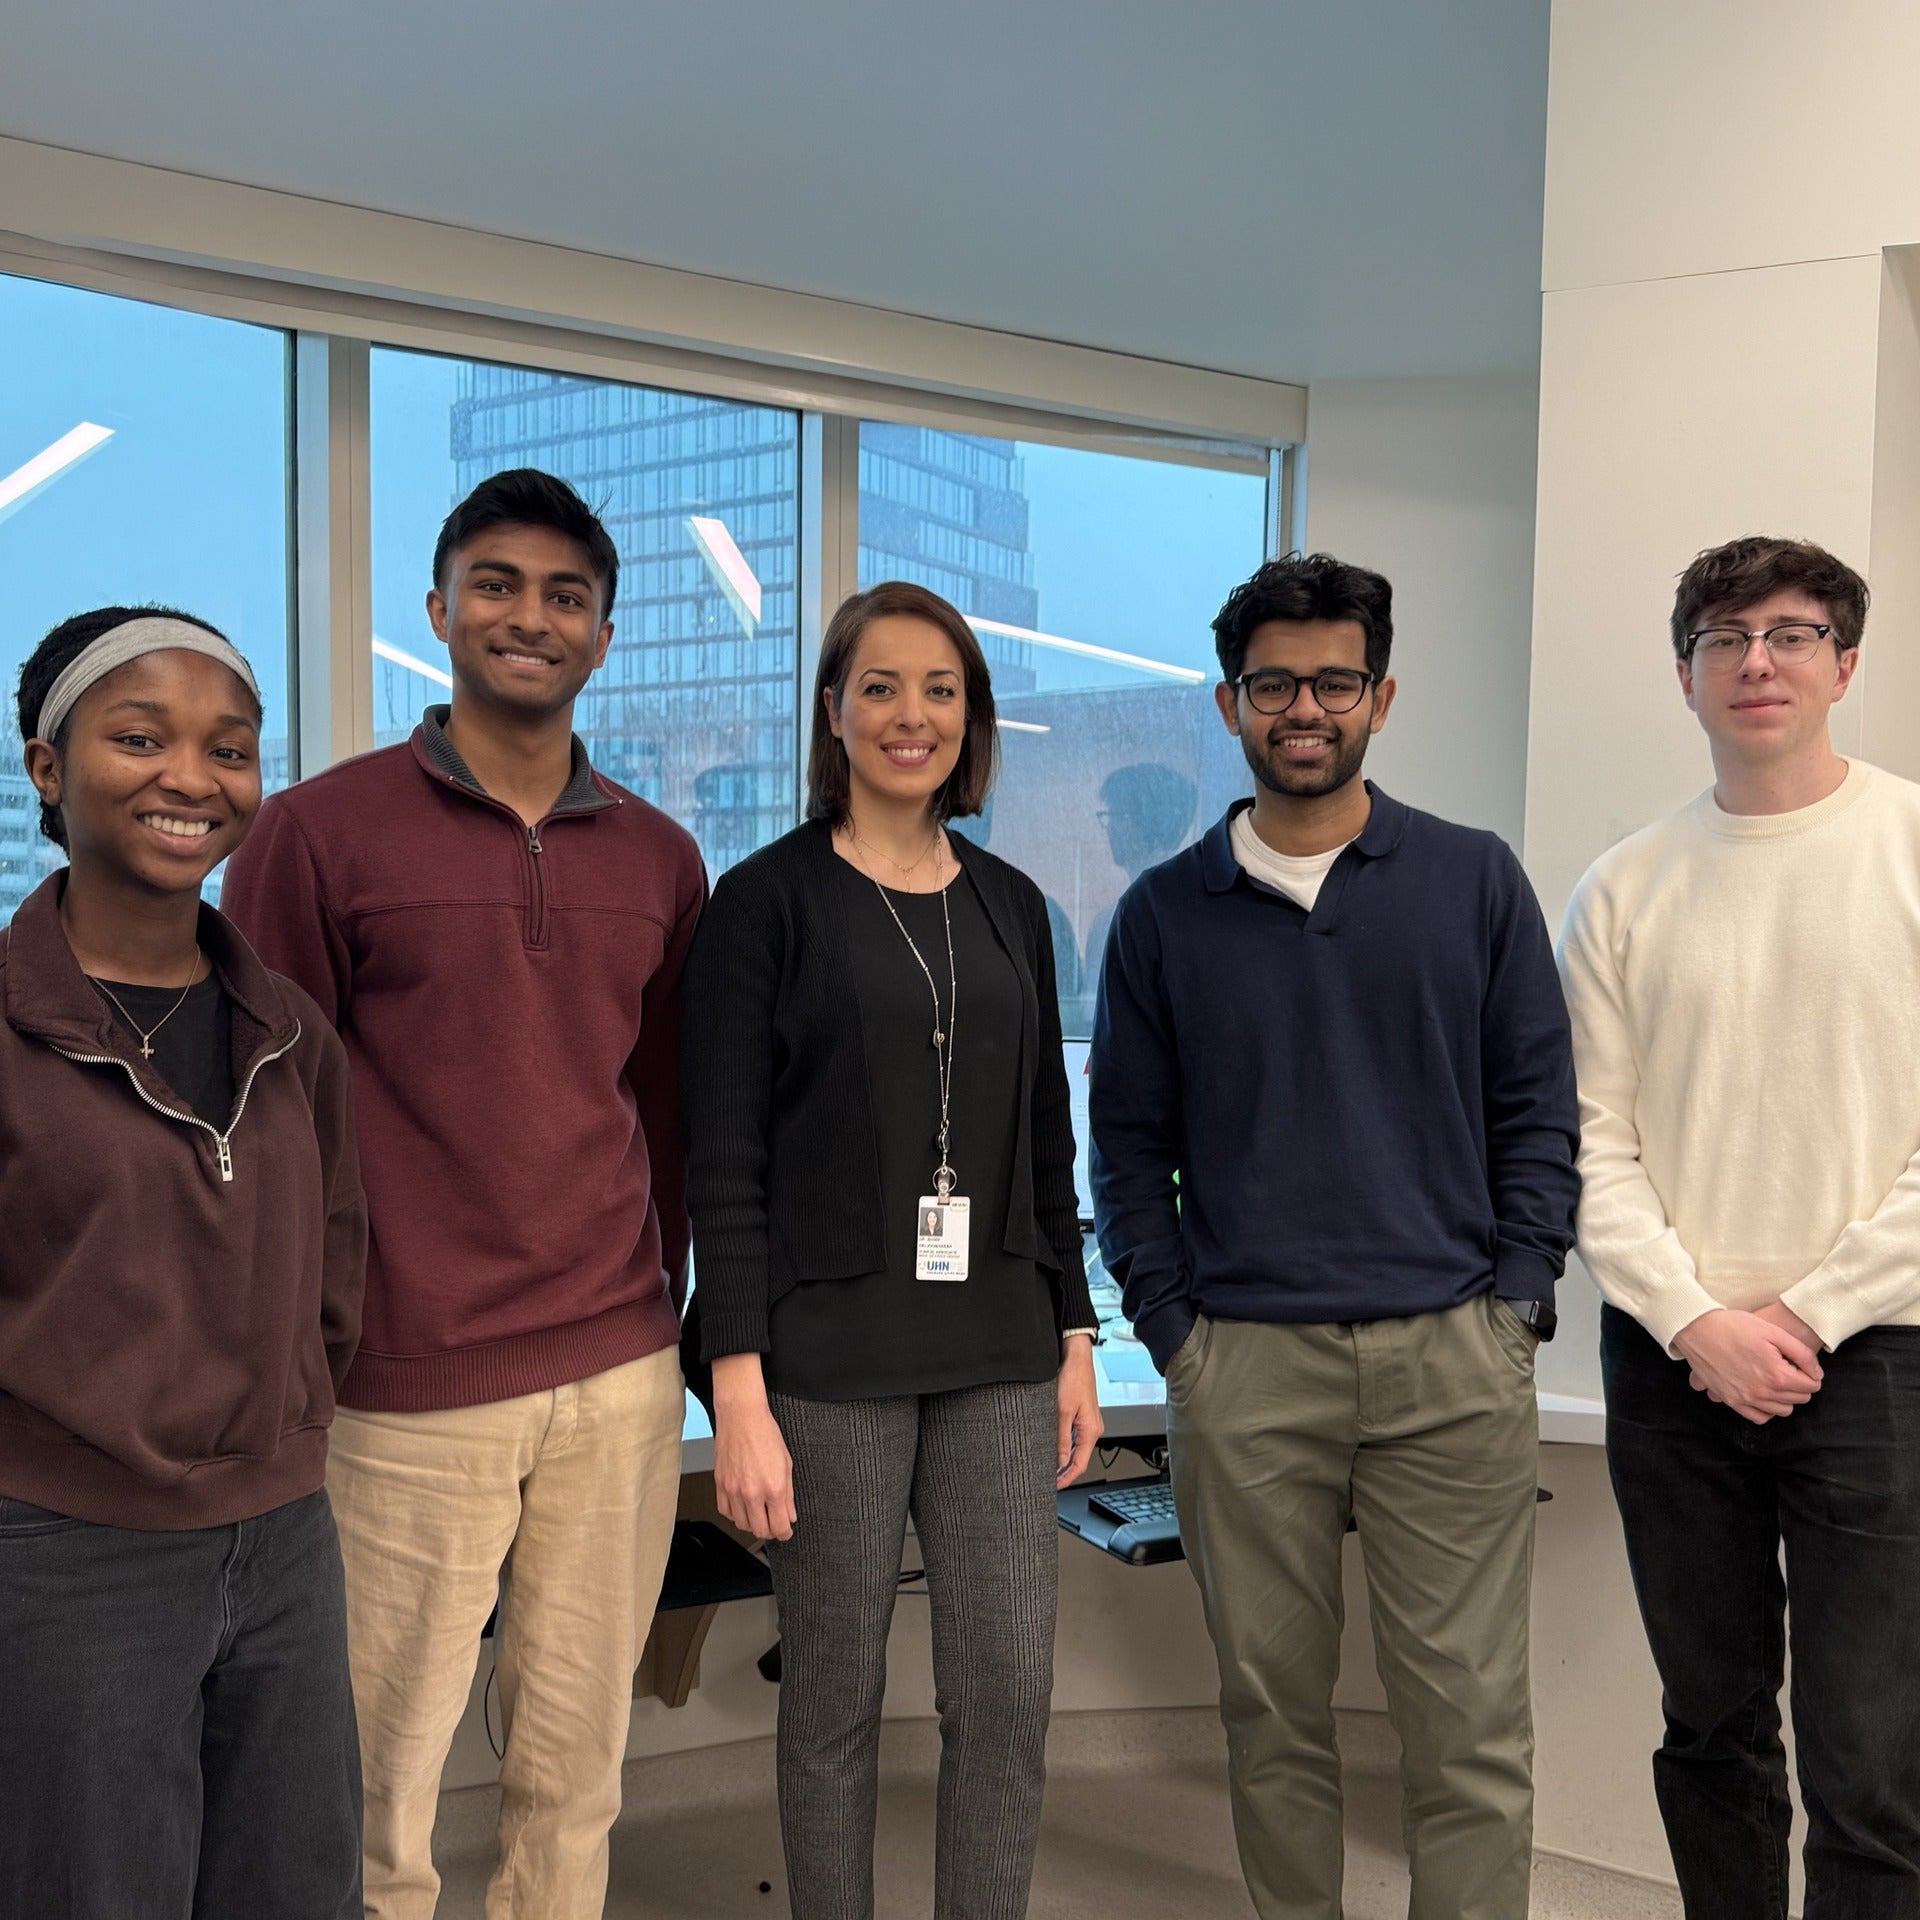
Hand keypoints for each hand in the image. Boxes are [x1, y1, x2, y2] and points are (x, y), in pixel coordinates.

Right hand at [711, 1352, 796, 1540]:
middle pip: (760, 1530)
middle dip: (770, 1531)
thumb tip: (789, 1514)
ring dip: (752, 1523)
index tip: (786, 1531)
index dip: (785, 1533)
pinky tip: (742, 1506)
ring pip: (741, 1524)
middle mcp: (752, 1492)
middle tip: (774, 1524)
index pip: (779, 1526)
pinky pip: (725, 1511)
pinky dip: (735, 1514)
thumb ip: (788, 1495)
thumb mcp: (787, 1464)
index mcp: (773, 1487)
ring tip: (759, 1514)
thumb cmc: (764, 1433)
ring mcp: (733, 1489)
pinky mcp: (719, 1484)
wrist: (741, 1417)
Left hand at [1056, 1335, 1103, 1486]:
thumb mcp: (1062, 1411)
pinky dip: (1064, 1444)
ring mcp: (1087, 1420)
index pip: (1080, 1464)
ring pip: (1075, 1447)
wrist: (1076, 1356)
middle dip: (1064, 1471)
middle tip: (1048, 1480)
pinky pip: (1073, 1435)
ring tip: (1048, 1466)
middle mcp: (1092, 1427)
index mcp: (1091, 1430)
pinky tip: (1053, 1446)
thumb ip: (1061, 1438)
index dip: (1067, 1478)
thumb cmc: (1073, 1378)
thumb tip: (1060, 1460)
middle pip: (1078, 1457)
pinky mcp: (1081, 1413)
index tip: (1055, 1486)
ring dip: (1063, 1457)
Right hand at [1672, 1307, 1822, 1424]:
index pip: (1811, 1385)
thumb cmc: (1734, 1326)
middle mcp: (1762, 1392)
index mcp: (1776, 1374)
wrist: (1697, 1328)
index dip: (1810, 1372)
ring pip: (1782, 1410)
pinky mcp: (1731, 1400)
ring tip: (1775, 1378)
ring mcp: (1745, 1399)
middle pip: (1799, 1398)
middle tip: (1787, 1366)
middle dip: (1799, 1384)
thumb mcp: (1773, 1331)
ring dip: (1785, 1397)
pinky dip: (1767, 1409)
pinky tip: (1764, 1393)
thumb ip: (1802, 1353)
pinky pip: (1759, 1417)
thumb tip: (1817, 1374)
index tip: (1799, 1362)